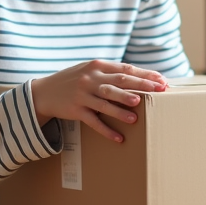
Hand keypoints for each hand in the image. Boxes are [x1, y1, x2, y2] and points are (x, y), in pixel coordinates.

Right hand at [30, 60, 167, 142]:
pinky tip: (118, 138)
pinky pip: (93, 122)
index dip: (144, 75)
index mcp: (98, 66)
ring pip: (105, 102)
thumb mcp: (90, 70)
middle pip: (119, 83)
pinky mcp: (75, 111)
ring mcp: (82, 95)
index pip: (125, 69)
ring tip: (136, 116)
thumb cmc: (74, 80)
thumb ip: (111, 72)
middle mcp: (90, 79)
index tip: (161, 80)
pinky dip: (106, 130)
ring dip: (121, 109)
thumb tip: (140, 77)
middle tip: (158, 92)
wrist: (44, 92)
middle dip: (140, 87)